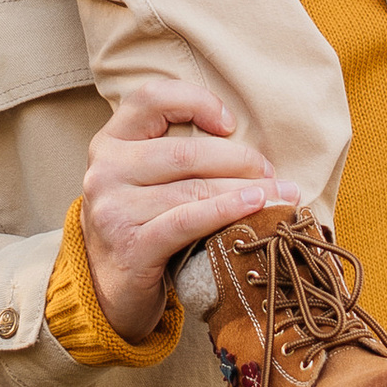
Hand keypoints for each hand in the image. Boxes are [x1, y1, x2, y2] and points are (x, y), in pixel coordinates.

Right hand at [78, 81, 276, 341]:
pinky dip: (227, 210)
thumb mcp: (144, 178)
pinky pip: (189, 221)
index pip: (151, 98)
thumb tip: (243, 137)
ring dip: (246, 189)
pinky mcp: (131, 246)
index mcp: (110, 141)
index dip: (196, 101)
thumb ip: (174, 152)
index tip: (230, 124)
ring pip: (193, 189)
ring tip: (280, 194)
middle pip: (186, 151)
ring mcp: (114, 209)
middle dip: (239, 159)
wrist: (107, 288)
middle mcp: (106, 169)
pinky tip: (255, 206)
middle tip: (270, 172)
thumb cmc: (140, 223)